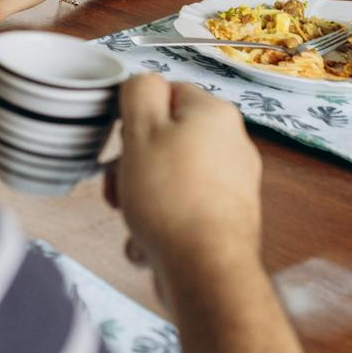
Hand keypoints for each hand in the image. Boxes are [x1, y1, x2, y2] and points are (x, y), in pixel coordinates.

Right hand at [104, 74, 262, 299]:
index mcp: (214, 114)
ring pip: (171, 179)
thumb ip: (139, 92)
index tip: (120, 140)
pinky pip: (183, 211)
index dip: (136, 117)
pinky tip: (150, 243)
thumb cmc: (172, 200)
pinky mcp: (227, 219)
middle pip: (168, 140)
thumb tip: (144, 82)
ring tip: (135, 220)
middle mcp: (232, 144)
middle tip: (119, 185)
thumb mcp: (141, 130)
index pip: (167, 92)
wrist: (205, 270)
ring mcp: (233, 184)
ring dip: (144, 199)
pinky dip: (162, 225)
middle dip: (135, 164)